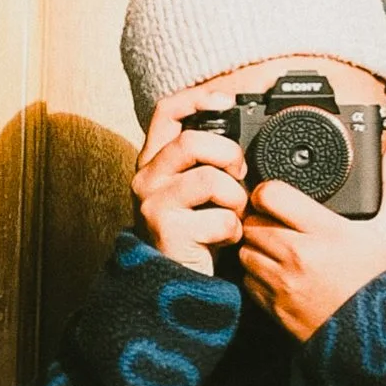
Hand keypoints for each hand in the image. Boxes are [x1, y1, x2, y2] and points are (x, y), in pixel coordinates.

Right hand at [131, 92, 247, 279]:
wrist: (176, 286)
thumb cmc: (193, 238)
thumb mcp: (196, 193)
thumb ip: (205, 162)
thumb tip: (238, 135)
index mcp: (153, 163)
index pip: (166, 112)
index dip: (197, 99)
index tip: (226, 101)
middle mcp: (145, 179)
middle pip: (191, 142)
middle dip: (227, 154)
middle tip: (240, 174)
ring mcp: (153, 204)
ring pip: (209, 179)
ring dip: (235, 198)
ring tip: (233, 215)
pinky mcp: (168, 231)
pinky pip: (219, 218)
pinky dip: (232, 230)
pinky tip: (225, 241)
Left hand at [237, 117, 385, 343]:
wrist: (382, 341)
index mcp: (324, 231)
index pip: (271, 195)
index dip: (268, 190)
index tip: (275, 194)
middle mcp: (298, 256)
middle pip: (252, 221)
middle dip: (258, 217)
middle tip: (272, 220)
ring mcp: (283, 285)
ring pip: (245, 250)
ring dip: (253, 245)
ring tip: (273, 245)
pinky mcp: (275, 309)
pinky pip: (247, 282)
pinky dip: (255, 274)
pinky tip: (274, 272)